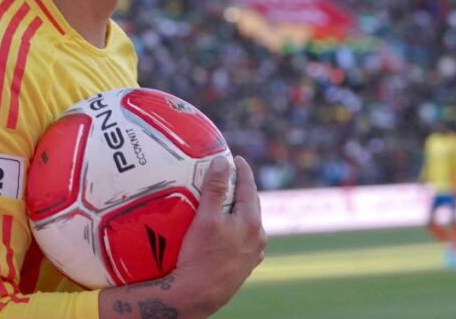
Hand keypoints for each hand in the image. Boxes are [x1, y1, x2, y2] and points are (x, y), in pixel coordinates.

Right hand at [172, 155, 266, 315]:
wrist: (197, 296)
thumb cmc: (200, 256)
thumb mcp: (206, 218)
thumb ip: (215, 188)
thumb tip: (222, 162)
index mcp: (251, 221)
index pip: (249, 187)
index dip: (242, 170)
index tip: (236, 158)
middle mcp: (258, 237)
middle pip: (251, 205)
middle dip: (241, 189)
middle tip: (229, 177)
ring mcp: (253, 253)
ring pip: (248, 224)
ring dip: (239, 211)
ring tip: (225, 203)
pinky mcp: (245, 267)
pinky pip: (244, 241)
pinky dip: (236, 230)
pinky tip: (226, 232)